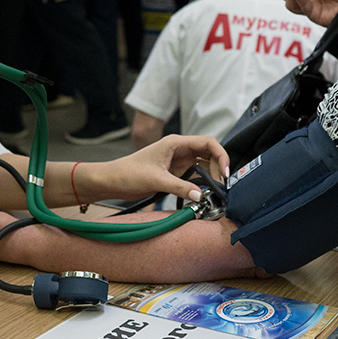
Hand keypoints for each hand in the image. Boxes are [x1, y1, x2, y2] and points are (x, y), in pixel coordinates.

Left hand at [88, 135, 229, 203]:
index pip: (208, 142)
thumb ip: (180, 187)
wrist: (112, 181)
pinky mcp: (175, 172)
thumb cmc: (128, 173)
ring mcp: (178, 160)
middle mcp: (179, 149)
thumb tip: (200, 196)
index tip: (226, 172)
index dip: (221, 155)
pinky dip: (202, 182)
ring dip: (212, 176)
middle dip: (219, 168)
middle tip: (221, 186)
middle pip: (209, 153)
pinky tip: (204, 192)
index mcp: (176, 143)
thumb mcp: (156, 180)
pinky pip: (195, 174)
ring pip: (204, 165)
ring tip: (215, 191)